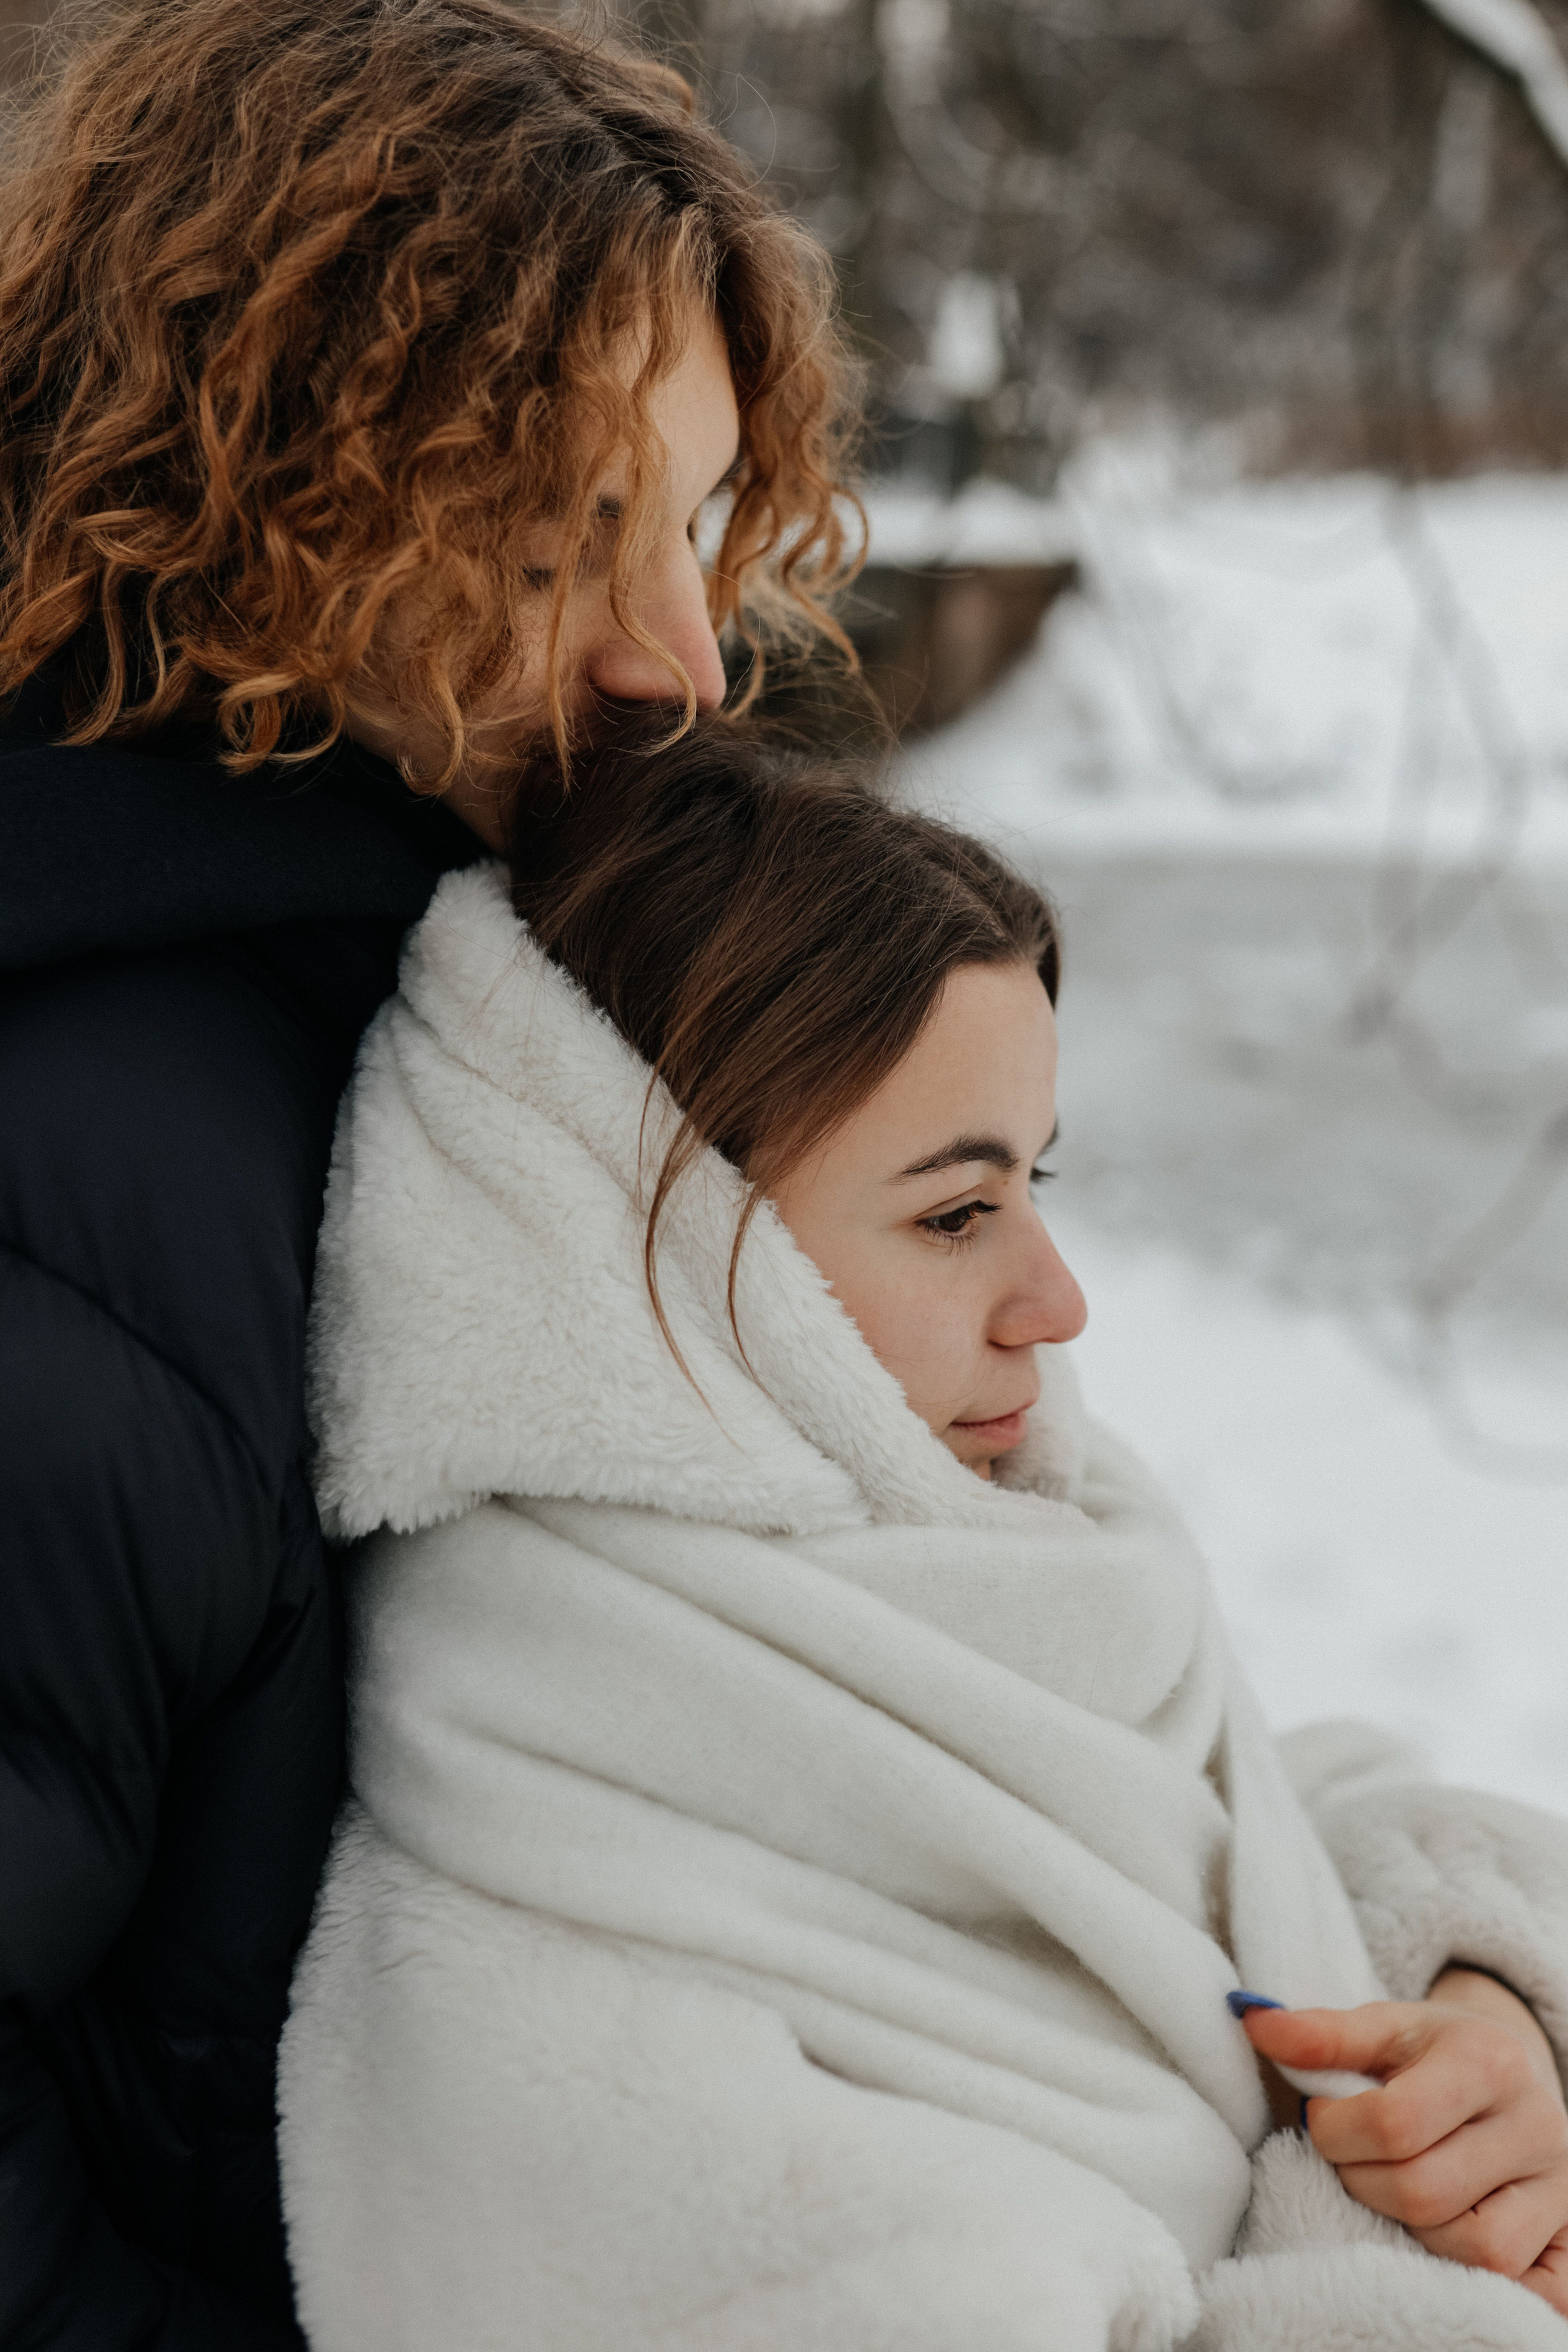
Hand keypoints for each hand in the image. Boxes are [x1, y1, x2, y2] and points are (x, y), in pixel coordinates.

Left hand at [1243, 1970, 1567, 2314]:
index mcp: (1490, 2061)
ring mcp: (1561, 2190)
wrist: (1516, 2076)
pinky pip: (1529, 2288)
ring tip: (1400, 2188)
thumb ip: (1320, 2033)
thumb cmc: (1438, 2055)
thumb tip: (1251, 2020)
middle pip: (1424, 2192)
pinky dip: (1476, 2275)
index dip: (1336, 2132)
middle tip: (1354, 2158)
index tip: (1323, 2119)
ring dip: (1414, 2229)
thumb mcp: (1386, 2028)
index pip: (1394, 2123)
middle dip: (1363, 2181)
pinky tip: (1446, 2235)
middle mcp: (1539, 2127)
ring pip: (1474, 2248)